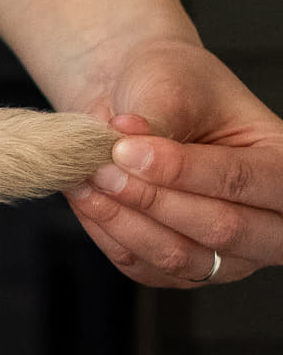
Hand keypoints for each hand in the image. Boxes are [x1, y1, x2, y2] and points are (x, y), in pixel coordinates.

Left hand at [63, 39, 282, 286]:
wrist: (135, 99)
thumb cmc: (170, 85)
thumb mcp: (172, 88)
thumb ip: (157, 126)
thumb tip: (124, 155)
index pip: (244, 181)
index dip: (183, 171)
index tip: (127, 149)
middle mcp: (269, 218)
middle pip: (222, 230)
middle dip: (153, 201)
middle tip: (103, 169)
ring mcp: (230, 253)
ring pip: (180, 257)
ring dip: (125, 221)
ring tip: (89, 180)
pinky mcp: (183, 269)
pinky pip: (145, 268)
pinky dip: (109, 235)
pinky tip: (89, 200)